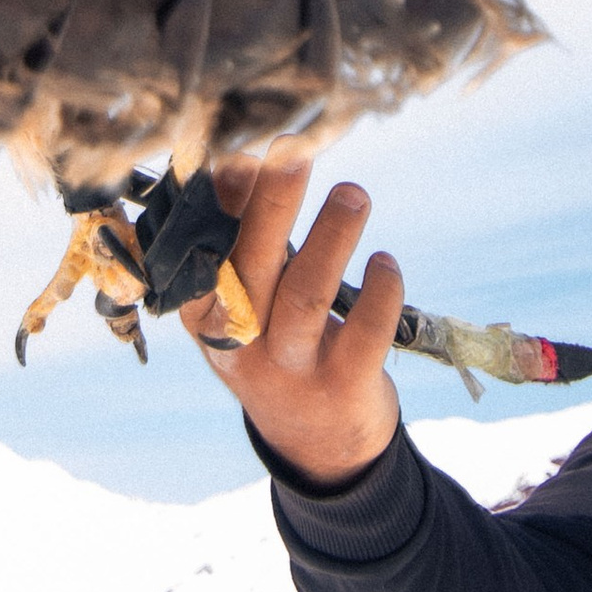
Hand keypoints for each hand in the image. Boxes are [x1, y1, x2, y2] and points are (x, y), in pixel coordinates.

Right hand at [179, 159, 401, 486]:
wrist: (316, 443)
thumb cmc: (276, 343)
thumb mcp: (246, 301)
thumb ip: (243, 242)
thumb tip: (247, 155)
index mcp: (204, 312)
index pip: (204, 249)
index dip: (222, 199)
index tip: (245, 147)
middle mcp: (239, 342)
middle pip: (252, 263)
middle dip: (273, 202)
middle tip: (295, 147)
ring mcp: (289, 367)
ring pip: (306, 295)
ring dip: (331, 238)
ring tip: (354, 193)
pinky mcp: (341, 384)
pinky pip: (364, 333)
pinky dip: (381, 293)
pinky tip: (387, 262)